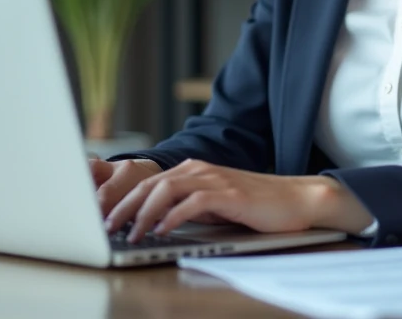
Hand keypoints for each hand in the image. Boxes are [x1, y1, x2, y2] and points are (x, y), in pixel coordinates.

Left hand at [102, 159, 372, 241]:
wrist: (296, 200)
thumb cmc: (257, 205)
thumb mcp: (216, 203)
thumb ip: (189, 205)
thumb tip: (157, 221)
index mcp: (194, 169)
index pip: (148, 181)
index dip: (123, 198)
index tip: (105, 217)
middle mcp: (200, 169)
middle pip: (150, 183)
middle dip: (123, 205)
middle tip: (106, 226)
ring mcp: (215, 179)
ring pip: (166, 190)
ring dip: (143, 213)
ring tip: (130, 233)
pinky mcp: (229, 194)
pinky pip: (192, 202)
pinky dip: (172, 216)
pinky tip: (161, 230)